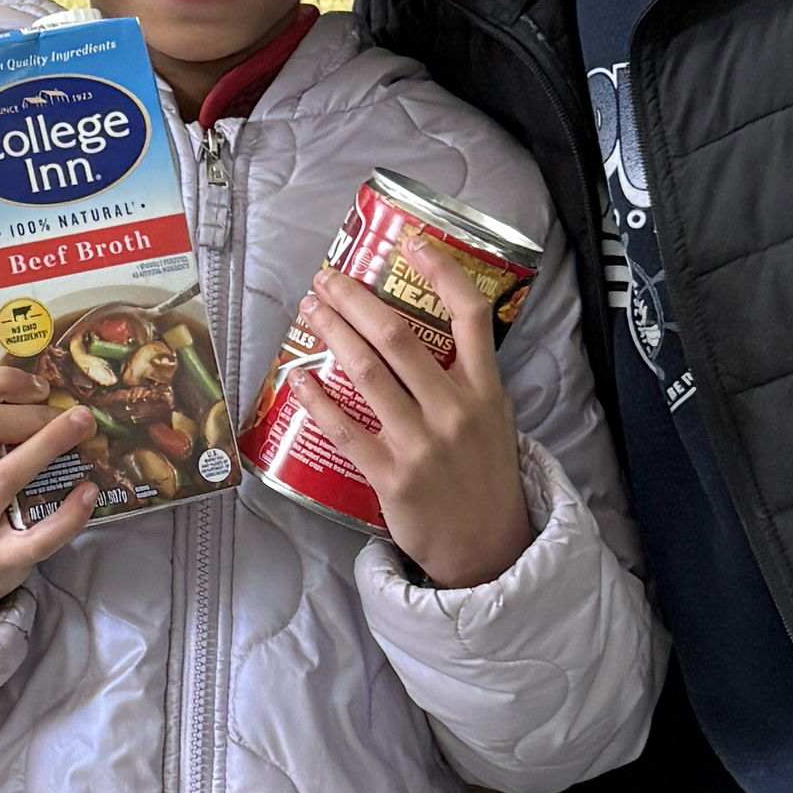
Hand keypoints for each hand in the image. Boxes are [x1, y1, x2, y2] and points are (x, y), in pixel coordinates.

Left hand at [289, 231, 532, 588]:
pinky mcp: (392, 476)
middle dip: (354, 298)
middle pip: (398, 335)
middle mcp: (455, 410)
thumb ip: (467, 378)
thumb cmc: (483, 477)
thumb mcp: (494, 419)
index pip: (471, 315)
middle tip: (326, 279)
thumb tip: (422, 331)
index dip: (442, 272)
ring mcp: (422, 443)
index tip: (412, 242)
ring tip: (309, 312)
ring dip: (331, 333)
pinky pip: (345, 428)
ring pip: (367, 372)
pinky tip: (298, 376)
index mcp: (484, 390)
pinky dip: (317, 398)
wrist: (487, 549)